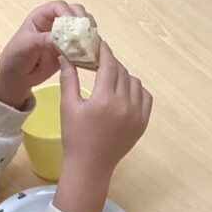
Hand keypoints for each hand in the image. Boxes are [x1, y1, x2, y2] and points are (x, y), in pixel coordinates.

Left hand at [0, 1, 93, 109]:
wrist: (18, 77)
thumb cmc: (15, 57)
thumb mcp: (25, 46)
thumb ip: (40, 40)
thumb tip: (57, 37)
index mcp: (42, 16)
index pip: (59, 6)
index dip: (68, 12)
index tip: (73, 23)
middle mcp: (55, 22)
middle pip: (75, 12)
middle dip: (83, 19)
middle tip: (87, 31)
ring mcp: (64, 36)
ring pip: (82, 26)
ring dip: (89, 32)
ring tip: (91, 42)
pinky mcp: (70, 49)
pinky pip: (84, 44)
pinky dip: (90, 46)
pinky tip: (92, 52)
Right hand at [53, 45, 151, 211]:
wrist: (90, 166)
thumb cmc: (75, 137)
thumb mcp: (68, 107)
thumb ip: (69, 79)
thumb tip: (66, 56)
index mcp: (104, 99)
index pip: (109, 65)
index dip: (104, 52)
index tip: (99, 44)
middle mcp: (124, 104)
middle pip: (122, 72)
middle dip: (112, 63)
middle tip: (101, 61)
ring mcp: (137, 114)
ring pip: (135, 83)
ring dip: (124, 76)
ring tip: (111, 78)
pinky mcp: (143, 123)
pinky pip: (145, 97)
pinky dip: (137, 90)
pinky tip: (125, 92)